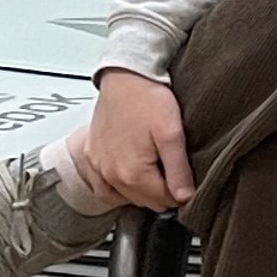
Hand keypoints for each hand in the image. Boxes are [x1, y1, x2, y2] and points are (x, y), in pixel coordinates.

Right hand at [76, 69, 193, 210]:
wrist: (125, 75)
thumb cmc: (147, 98)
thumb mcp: (172, 133)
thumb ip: (179, 170)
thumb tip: (184, 198)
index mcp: (133, 173)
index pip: (165, 201)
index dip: (180, 191)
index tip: (184, 176)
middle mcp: (111, 175)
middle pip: (145, 201)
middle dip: (162, 190)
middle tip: (171, 168)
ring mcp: (98, 166)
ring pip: (125, 197)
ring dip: (141, 190)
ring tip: (153, 169)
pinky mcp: (92, 156)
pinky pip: (103, 188)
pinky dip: (117, 189)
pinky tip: (128, 177)